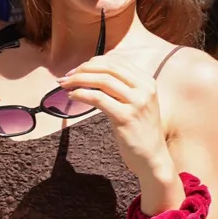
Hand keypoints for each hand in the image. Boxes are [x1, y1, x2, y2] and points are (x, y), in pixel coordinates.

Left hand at [57, 55, 174, 190]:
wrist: (152, 157)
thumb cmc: (140, 131)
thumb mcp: (138, 103)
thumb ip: (123, 87)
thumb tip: (94, 73)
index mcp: (147, 82)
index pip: (117, 61)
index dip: (94, 61)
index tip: (78, 68)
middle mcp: (144, 89)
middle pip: (109, 68)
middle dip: (84, 68)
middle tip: (67, 76)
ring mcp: (137, 102)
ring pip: (102, 80)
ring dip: (79, 79)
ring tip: (65, 85)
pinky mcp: (125, 117)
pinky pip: (98, 98)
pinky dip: (82, 94)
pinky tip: (73, 96)